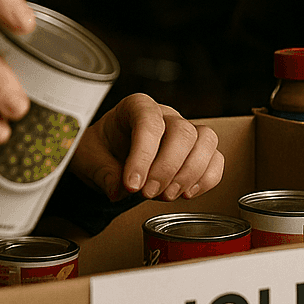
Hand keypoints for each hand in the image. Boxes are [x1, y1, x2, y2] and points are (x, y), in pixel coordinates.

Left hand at [68, 93, 224, 201]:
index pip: (148, 121)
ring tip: (166, 196)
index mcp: (136, 107)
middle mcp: (165, 115)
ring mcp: (185, 131)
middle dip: (167, 168)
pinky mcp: (197, 151)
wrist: (107, 158)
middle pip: (182, 131)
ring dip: (189, 174)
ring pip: (205, 141)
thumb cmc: (100, 149)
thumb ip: (102, 172)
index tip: (132, 184)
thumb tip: (118, 189)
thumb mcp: (88, 158)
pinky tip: (186, 193)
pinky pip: (215, 159)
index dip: (143, 154)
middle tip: (147, 194)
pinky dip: (206, 179)